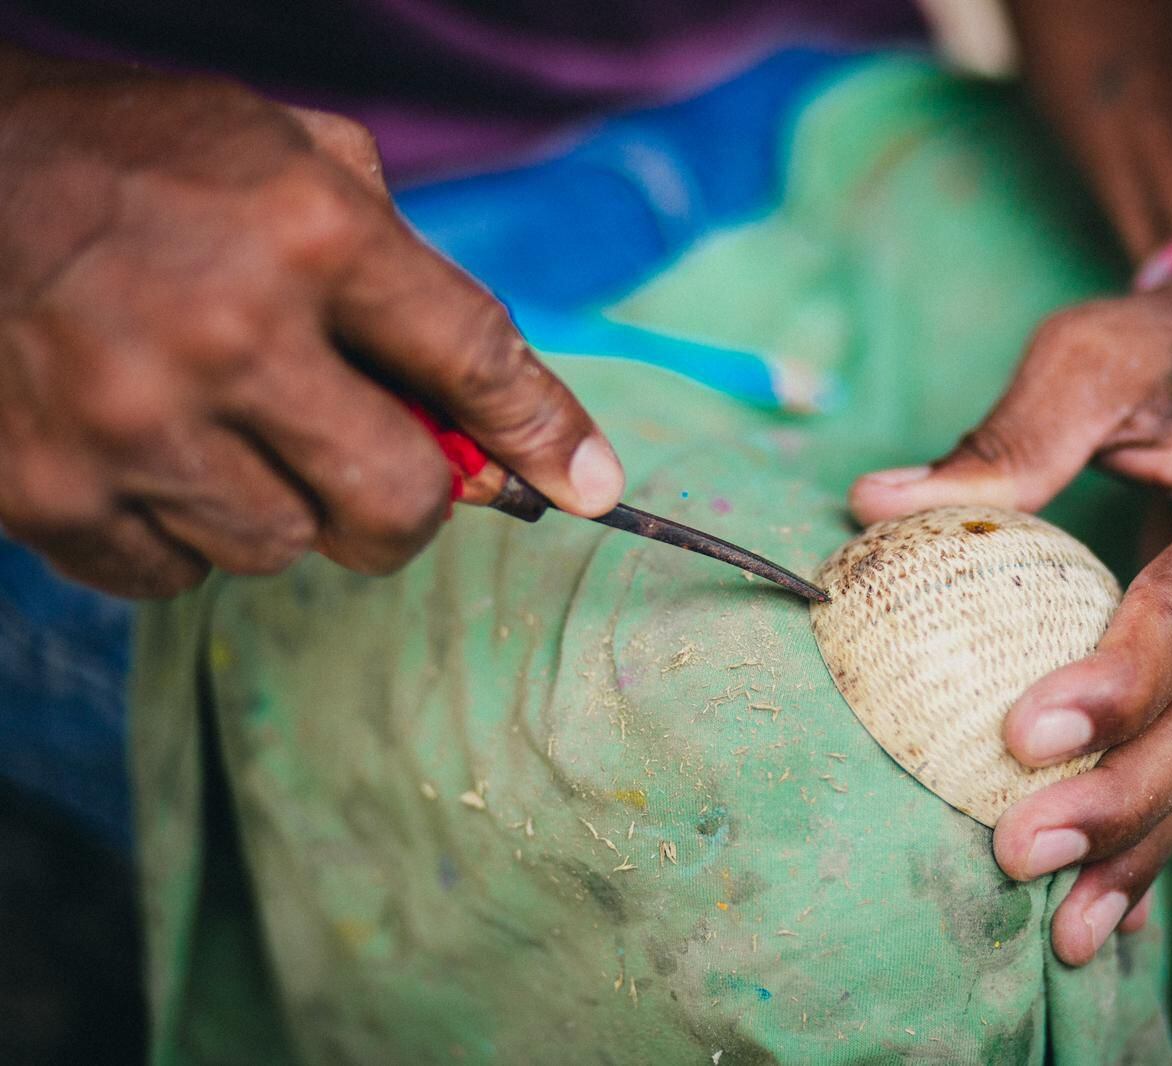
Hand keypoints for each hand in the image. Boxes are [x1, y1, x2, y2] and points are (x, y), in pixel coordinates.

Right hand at [0, 51, 622, 596]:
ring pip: (285, 549)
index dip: (545, 434)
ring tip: (226, 428)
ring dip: (283, 507)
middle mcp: (228, 333)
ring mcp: (131, 424)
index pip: (473, 359)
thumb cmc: (138, 162)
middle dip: (409, 504)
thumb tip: (493, 419)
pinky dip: (186, 534)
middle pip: (397, 503)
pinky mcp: (48, 493)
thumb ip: (398, 270)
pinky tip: (153, 457)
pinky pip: (177, 577)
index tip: (592, 487)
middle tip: (382, 471)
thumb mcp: (288, 156)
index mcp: (308, 231)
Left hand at [850, 257, 1171, 963]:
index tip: (1025, 735)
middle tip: (1022, 853)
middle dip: (1122, 796)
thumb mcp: (1101, 352)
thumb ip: (1009, 435)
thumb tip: (877, 504)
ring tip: (1066, 925)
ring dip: (1140, 840)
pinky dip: (1158, 828)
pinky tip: (1108, 902)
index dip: (1119, 679)